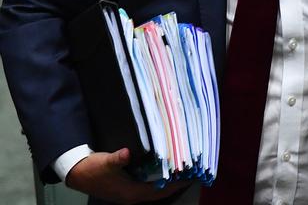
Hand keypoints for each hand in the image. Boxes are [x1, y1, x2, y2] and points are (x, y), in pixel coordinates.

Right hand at [66, 148, 186, 203]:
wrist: (77, 173)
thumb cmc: (92, 169)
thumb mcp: (106, 162)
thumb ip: (118, 158)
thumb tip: (127, 153)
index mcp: (130, 192)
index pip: (158, 191)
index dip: (174, 185)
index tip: (188, 178)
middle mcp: (131, 195)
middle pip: (158, 193)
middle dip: (173, 184)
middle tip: (189, 173)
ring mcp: (128, 193)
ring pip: (152, 190)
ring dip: (165, 183)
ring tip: (179, 171)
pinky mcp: (124, 188)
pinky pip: (146, 186)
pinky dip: (156, 180)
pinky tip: (161, 171)